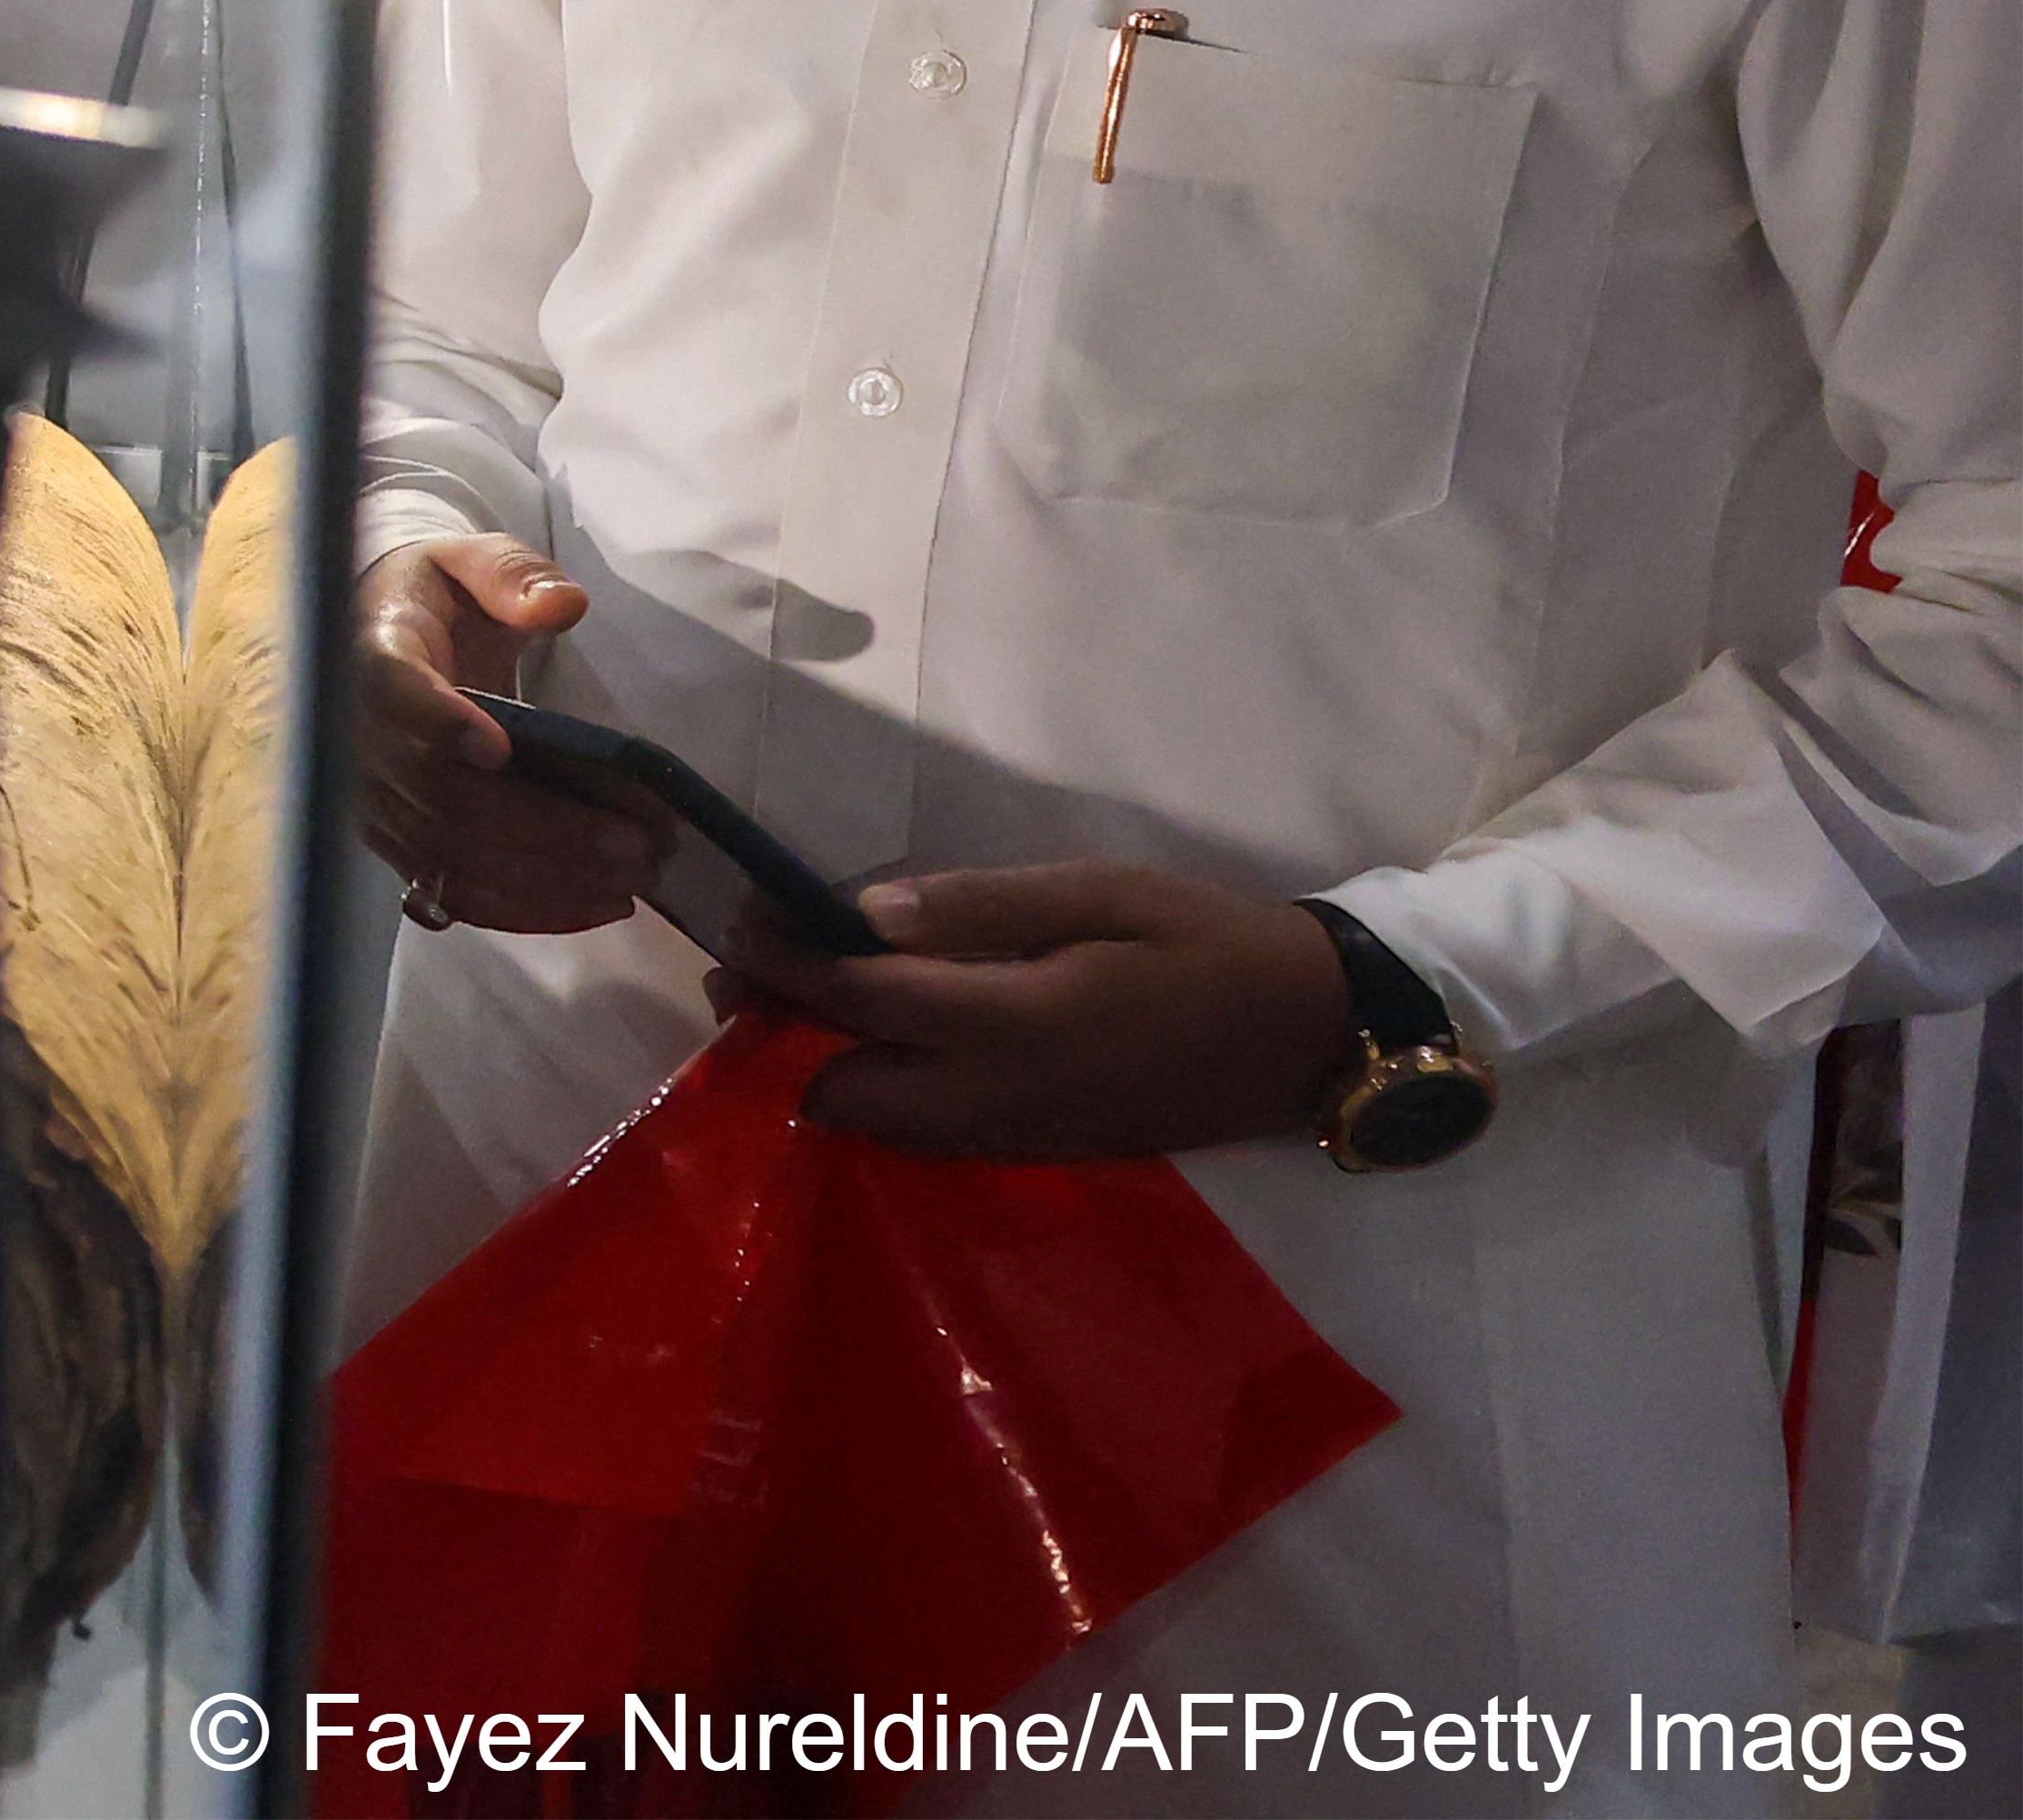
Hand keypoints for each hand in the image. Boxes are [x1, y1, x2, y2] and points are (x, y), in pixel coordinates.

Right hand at [352, 536, 662, 934]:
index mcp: (376, 659)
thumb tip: (562, 603)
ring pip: (454, 857)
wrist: (375, 639)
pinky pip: (456, 893)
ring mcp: (377, 804)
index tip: (498, 748)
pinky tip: (593, 907)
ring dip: (546, 879)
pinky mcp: (399, 845)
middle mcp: (360, 743)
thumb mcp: (467, 560)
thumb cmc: (433, 598)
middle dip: (545, 830)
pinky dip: (524, 910)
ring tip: (632, 879)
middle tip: (637, 844)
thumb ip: (511, 575)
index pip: (393, 697)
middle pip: (444, 799)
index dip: (439, 725)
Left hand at [709, 863, 1359, 1160]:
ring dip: (817, 1074)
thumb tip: (867, 911)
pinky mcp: (1035, 1154)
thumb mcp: (1101, 892)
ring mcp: (1016, 1140)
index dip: (784, 963)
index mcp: (1015, 1023)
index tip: (737, 921)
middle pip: (840, 1092)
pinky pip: (921, 1141)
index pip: (860, 1000)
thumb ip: (981, 905)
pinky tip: (866, 1048)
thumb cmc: (1207, 943)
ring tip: (788, 1006)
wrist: (1311, 1036)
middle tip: (747, 973)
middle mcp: (999, 1099)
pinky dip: (872, 1100)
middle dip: (778, 1037)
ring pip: (873, 1129)